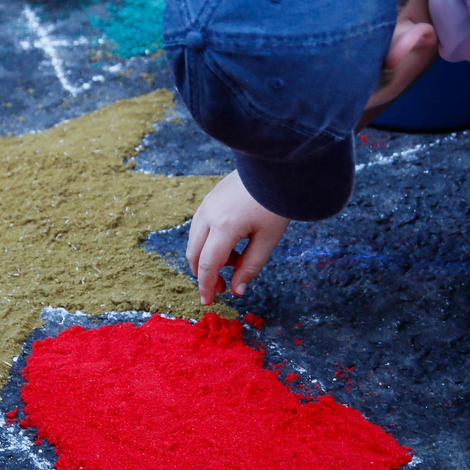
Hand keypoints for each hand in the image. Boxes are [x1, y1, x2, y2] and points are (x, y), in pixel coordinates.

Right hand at [185, 170, 289, 303]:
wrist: (274, 167)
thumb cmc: (275, 204)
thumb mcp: (267, 239)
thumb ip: (251, 266)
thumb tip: (237, 290)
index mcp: (224, 226)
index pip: (207, 264)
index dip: (206, 286)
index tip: (208, 302)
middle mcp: (208, 215)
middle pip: (194, 254)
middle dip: (204, 275)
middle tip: (222, 288)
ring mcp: (205, 205)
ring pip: (194, 240)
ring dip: (207, 258)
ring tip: (234, 262)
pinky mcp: (208, 199)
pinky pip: (199, 227)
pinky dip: (208, 242)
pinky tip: (230, 245)